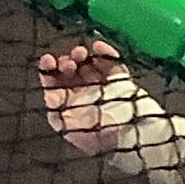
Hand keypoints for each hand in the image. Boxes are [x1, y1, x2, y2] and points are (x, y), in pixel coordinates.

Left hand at [37, 40, 148, 159]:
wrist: (136, 136)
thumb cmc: (104, 137)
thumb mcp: (74, 128)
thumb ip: (60, 113)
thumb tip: (51, 97)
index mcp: (69, 110)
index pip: (54, 87)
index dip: (48, 72)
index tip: (48, 60)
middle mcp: (83, 98)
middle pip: (70, 74)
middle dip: (67, 62)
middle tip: (70, 60)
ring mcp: (102, 88)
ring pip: (88, 66)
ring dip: (82, 56)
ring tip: (82, 53)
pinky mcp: (120, 82)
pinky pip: (110, 63)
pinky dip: (104, 53)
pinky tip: (98, 46)